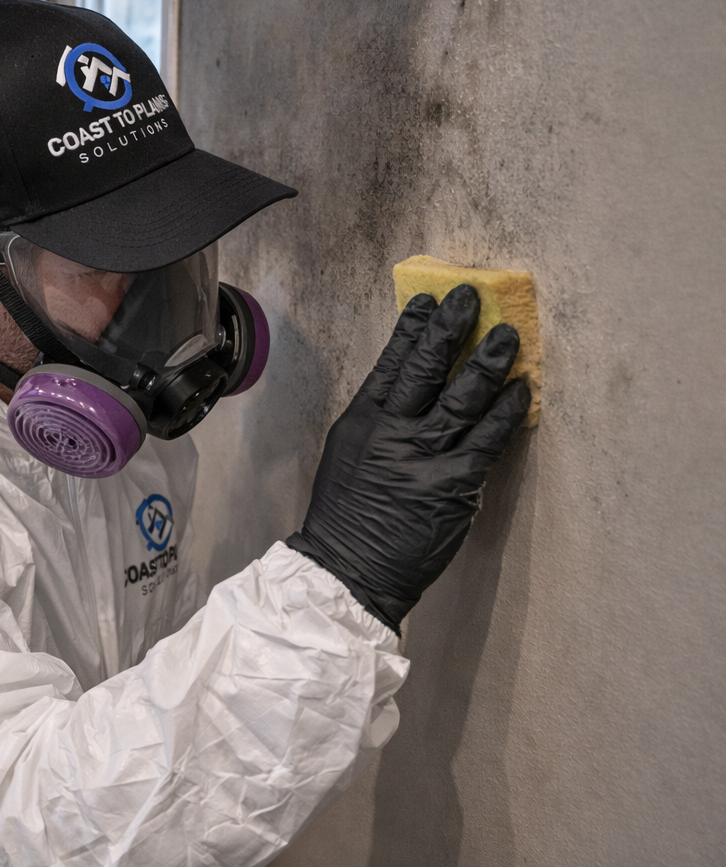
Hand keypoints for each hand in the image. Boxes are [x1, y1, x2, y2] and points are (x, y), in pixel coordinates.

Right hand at [286, 284, 530, 632]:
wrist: (348, 568)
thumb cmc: (347, 517)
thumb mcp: (347, 457)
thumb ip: (377, 424)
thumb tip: (408, 392)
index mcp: (361, 422)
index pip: (390, 363)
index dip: (412, 329)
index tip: (430, 301)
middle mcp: (391, 432)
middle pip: (426, 369)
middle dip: (450, 329)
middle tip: (471, 298)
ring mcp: (423, 457)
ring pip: (462, 397)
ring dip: (488, 362)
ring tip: (508, 336)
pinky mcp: (453, 485)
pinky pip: (488, 439)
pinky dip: (507, 411)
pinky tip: (521, 390)